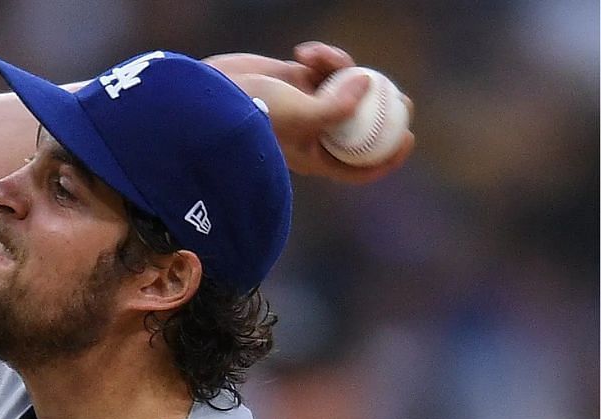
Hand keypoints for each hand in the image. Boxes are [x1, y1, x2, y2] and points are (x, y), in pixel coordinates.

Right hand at [211, 42, 414, 183]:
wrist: (211, 93)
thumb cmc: (250, 115)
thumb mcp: (298, 118)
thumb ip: (337, 106)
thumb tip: (368, 82)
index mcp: (315, 156)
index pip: (358, 166)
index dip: (387, 157)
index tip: (408, 137)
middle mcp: (314, 132)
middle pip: (363, 125)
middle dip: (382, 107)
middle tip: (398, 95)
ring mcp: (308, 104)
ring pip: (347, 87)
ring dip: (341, 67)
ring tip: (319, 58)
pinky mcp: (298, 79)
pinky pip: (327, 66)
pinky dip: (322, 56)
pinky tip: (302, 51)